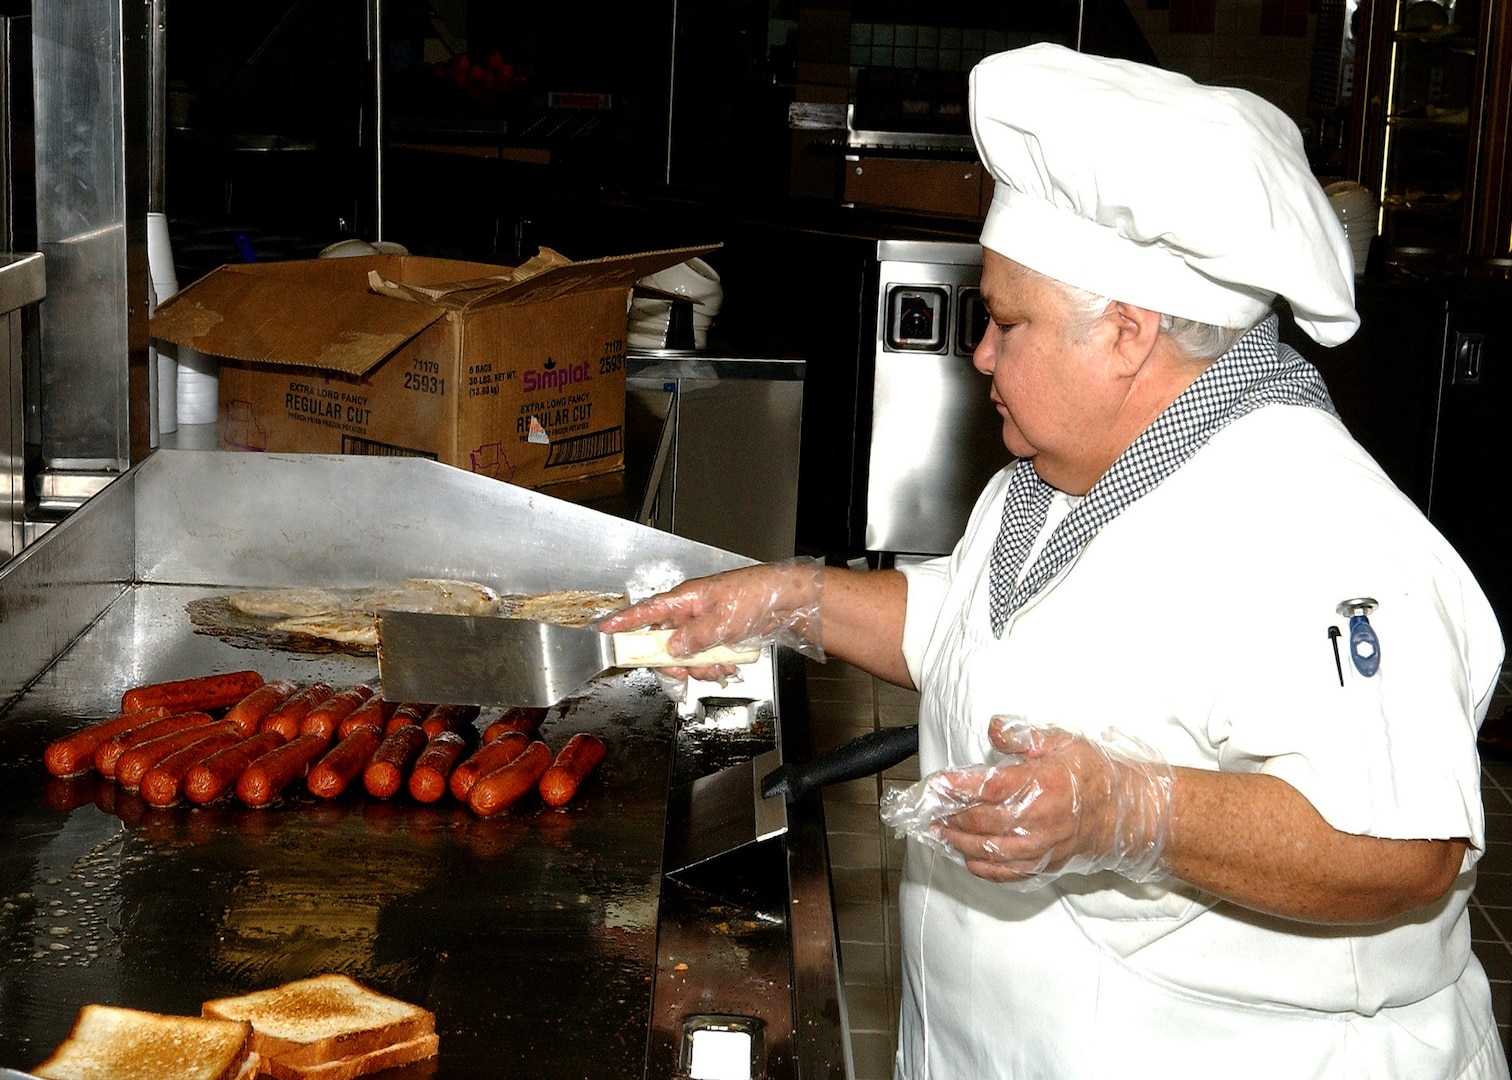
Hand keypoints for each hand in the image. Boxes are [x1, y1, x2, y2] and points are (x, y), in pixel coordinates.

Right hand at [597, 558, 824, 682]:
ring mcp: (703, 626)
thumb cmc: (755, 596)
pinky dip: (713, 667)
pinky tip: (727, 668)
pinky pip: (704, 658)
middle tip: (684, 673)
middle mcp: (690, 613)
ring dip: (699, 668)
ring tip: (718, 669)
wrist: (786, 601)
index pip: (647, 611)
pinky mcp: (716, 637)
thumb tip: (671, 649)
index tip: (604, 630)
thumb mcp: (722, 619)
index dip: (624, 622)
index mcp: (686, 600)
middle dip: (674, 662)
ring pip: (685, 655)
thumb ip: (694, 637)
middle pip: (664, 643)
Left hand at [921, 718, 1173, 886]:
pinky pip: (1008, 873)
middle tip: (927, 810)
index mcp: (1042, 784)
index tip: (934, 785)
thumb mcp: (1063, 741)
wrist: (1128, 813)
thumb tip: (994, 728)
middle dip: (949, 816)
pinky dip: (982, 868)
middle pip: (982, 822)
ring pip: (989, 850)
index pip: (988, 787)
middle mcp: (1039, 820)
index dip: (956, 787)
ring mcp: (1041, 846)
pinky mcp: (1045, 864)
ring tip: (938, 831)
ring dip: (958, 842)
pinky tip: (966, 858)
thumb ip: (1025, 735)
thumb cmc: (1095, 774)